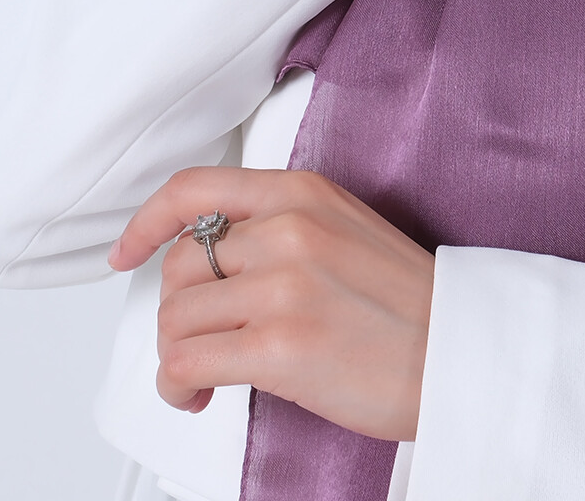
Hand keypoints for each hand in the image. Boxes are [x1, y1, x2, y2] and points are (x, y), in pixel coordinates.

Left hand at [108, 167, 434, 440]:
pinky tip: (199, 395)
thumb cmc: (406, 304)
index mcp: (302, 192)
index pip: (195, 189)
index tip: (127, 250)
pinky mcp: (280, 346)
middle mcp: (288, 229)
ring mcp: (283, 286)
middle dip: (177, 312)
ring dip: (176, 356)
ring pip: (175, 318)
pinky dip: (178, 386)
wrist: (457, 352)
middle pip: (179, 265)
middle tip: (200, 341)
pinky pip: (187, 362)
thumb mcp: (343, 229)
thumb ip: (279, 227)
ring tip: (202, 376)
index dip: (147, 222)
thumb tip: (211, 261)